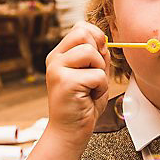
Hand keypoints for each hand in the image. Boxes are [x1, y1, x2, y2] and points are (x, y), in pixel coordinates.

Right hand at [43, 21, 109, 142]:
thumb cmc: (83, 104)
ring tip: (91, 87)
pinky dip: (100, 88)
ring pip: (90, 52)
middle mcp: (55, 59)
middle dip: (98, 53)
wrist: (70, 131)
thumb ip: (97, 55)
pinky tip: (89, 97)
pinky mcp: (65, 82)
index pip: (80, 28)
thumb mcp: (93, 73)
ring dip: (99, 72)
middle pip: (83, 33)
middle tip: (94, 74)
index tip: (97, 59)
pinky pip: (96, 75)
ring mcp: (57, 69)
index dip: (96, 38)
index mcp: (60, 54)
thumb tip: (104, 39)